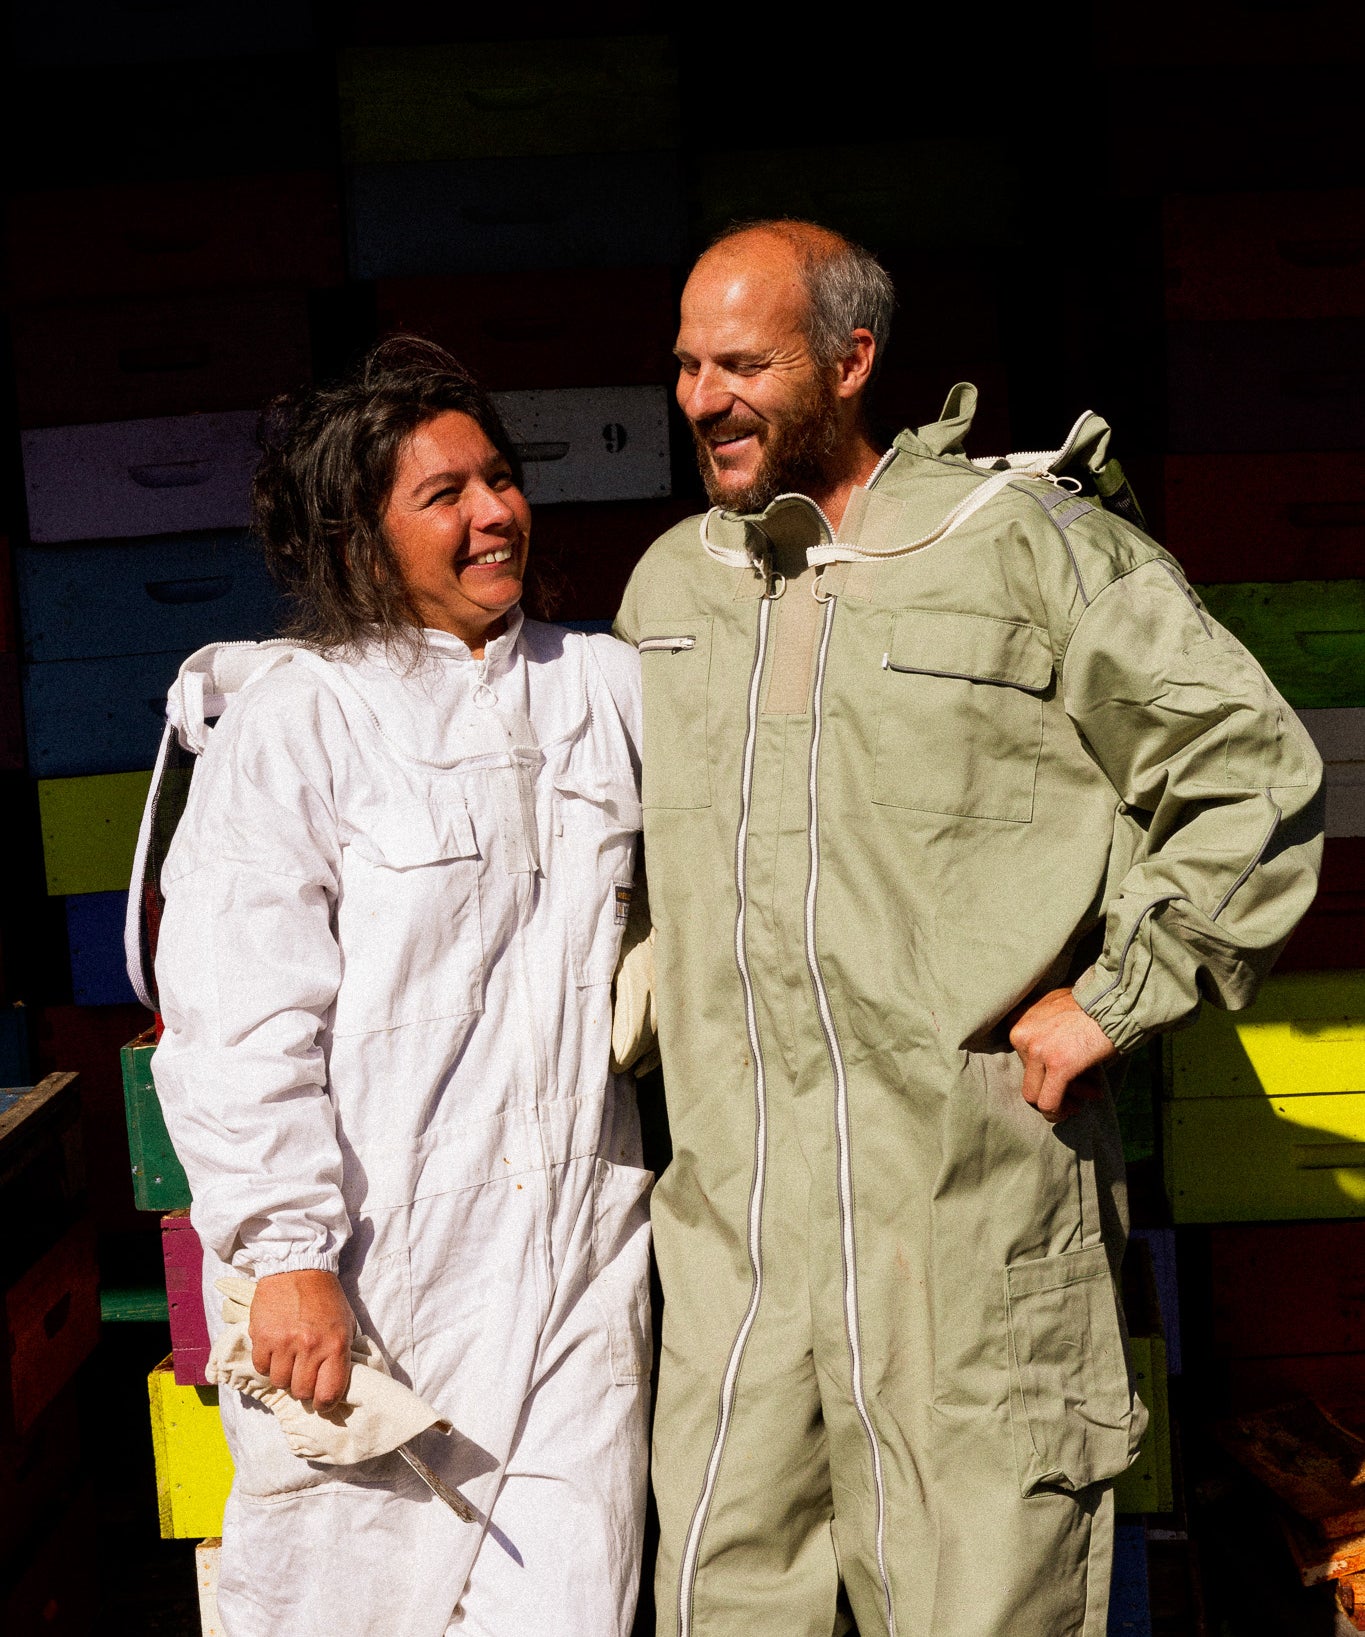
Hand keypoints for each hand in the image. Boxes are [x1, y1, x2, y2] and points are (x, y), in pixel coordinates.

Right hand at [249, 1269, 354, 1409]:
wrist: (298, 1268)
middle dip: (303, 1388)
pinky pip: (261, 1368)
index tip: (321, 1401)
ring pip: (280, 1383)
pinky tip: (274, 1350)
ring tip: (289, 1359)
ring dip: (285, 1376)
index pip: (329, 1393)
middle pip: (302, 1392)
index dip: (325, 1403)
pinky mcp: (262, 1337)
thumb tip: (336, 1385)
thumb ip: (341, 1354)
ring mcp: (284, 1343)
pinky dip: (267, 1363)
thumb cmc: (326, 1298)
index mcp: (335, 1345)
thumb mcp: (346, 1323)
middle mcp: (310, 1347)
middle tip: (304, 1375)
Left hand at [1009, 987, 1117, 1124]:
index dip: (1048, 1072)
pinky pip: (1049, 1103)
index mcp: (1018, 1021)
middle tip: (1086, 1088)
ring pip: (1037, 1095)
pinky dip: (1061, 1112)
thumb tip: (1048, 1067)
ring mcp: (1037, 1050)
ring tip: (1093, 1092)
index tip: (1071, 1074)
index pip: (1024, 1061)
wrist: (1116, 1000)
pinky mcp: (1057, 1065)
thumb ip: (1044, 1033)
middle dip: (1059, 1086)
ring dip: (1067, 1098)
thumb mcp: (1056, 1010)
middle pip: (1030, 1079)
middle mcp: (1021, 1035)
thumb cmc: (1092, 1005)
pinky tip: (1079, 1106)